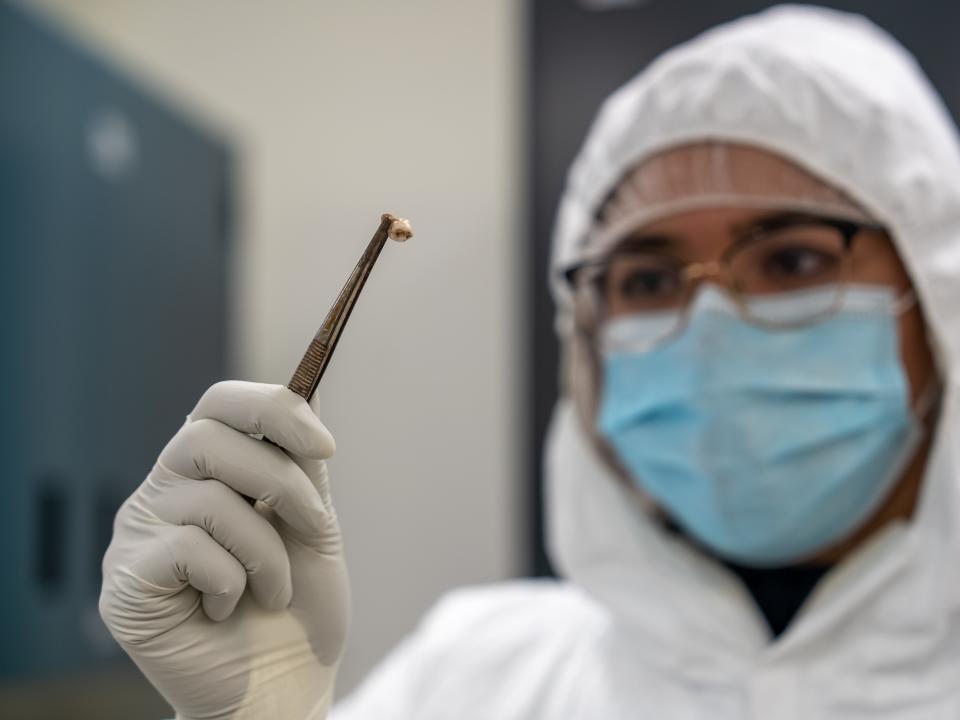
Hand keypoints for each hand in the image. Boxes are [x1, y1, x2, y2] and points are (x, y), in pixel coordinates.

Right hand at [99, 381, 348, 719]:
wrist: (283, 683)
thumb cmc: (297, 605)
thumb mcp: (311, 524)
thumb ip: (302, 462)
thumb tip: (311, 384)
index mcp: (207, 470)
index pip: (219, 404)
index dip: (272, 409)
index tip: (326, 445)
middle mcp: (164, 490)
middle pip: (207, 437)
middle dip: (281, 480)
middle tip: (315, 525)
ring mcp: (138, 534)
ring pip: (209, 499)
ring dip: (268, 550)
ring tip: (275, 589)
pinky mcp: (125, 582)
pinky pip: (188, 551)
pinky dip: (232, 582)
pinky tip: (226, 609)